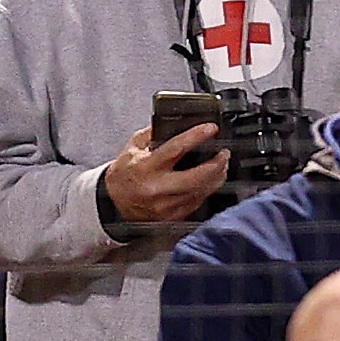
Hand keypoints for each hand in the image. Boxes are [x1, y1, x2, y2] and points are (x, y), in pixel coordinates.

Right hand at [102, 124, 228, 226]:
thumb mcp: (133, 148)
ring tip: (222, 164)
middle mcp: (157, 188)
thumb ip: (153, 134)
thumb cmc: (125, 174)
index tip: (210, 128)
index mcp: (146, 167)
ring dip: (216, 177)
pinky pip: (197, 202)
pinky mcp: (172, 217)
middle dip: (216, 164)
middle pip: (196, 177)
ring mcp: (165, 205)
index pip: (175, 149)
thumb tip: (176, 123)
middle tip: (224, 153)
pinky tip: (211, 180)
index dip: (196, 136)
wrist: (115, 203)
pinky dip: (207, 189)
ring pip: (201, 191)